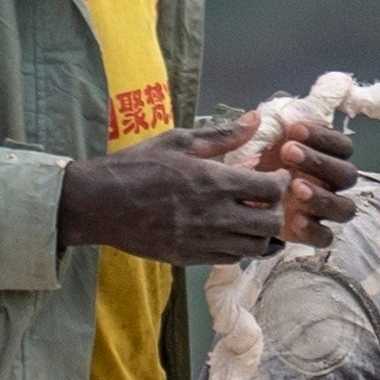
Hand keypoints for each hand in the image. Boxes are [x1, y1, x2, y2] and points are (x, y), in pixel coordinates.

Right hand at [57, 128, 342, 268]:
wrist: (99, 203)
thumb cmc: (136, 165)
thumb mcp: (177, 141)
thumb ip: (220, 135)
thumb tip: (254, 121)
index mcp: (213, 181)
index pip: (271, 189)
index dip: (281, 182)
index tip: (276, 176)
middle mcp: (214, 215)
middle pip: (269, 223)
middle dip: (276, 210)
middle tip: (267, 199)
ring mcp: (203, 241)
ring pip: (255, 247)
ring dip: (262, 233)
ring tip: (254, 218)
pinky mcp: (190, 257)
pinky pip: (231, 258)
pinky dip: (240, 247)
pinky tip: (232, 232)